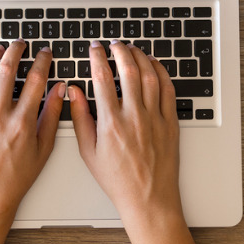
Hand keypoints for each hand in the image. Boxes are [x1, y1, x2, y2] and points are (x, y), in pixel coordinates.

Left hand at [0, 42, 64, 243]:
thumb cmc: (16, 179)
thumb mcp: (43, 150)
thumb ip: (51, 117)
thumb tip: (60, 90)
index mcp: (22, 123)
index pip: (36, 81)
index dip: (42, 61)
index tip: (45, 53)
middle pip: (7, 71)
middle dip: (16, 51)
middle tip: (21, 43)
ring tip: (0, 48)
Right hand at [69, 41, 227, 243]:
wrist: (148, 199)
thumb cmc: (117, 180)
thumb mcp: (88, 152)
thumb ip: (80, 118)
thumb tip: (73, 92)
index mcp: (111, 123)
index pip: (102, 78)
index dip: (98, 58)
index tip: (95, 48)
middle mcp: (134, 116)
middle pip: (128, 70)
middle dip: (120, 51)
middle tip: (114, 44)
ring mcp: (155, 118)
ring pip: (150, 75)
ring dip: (141, 57)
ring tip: (132, 49)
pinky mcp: (170, 122)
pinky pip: (168, 89)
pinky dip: (161, 72)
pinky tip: (154, 65)